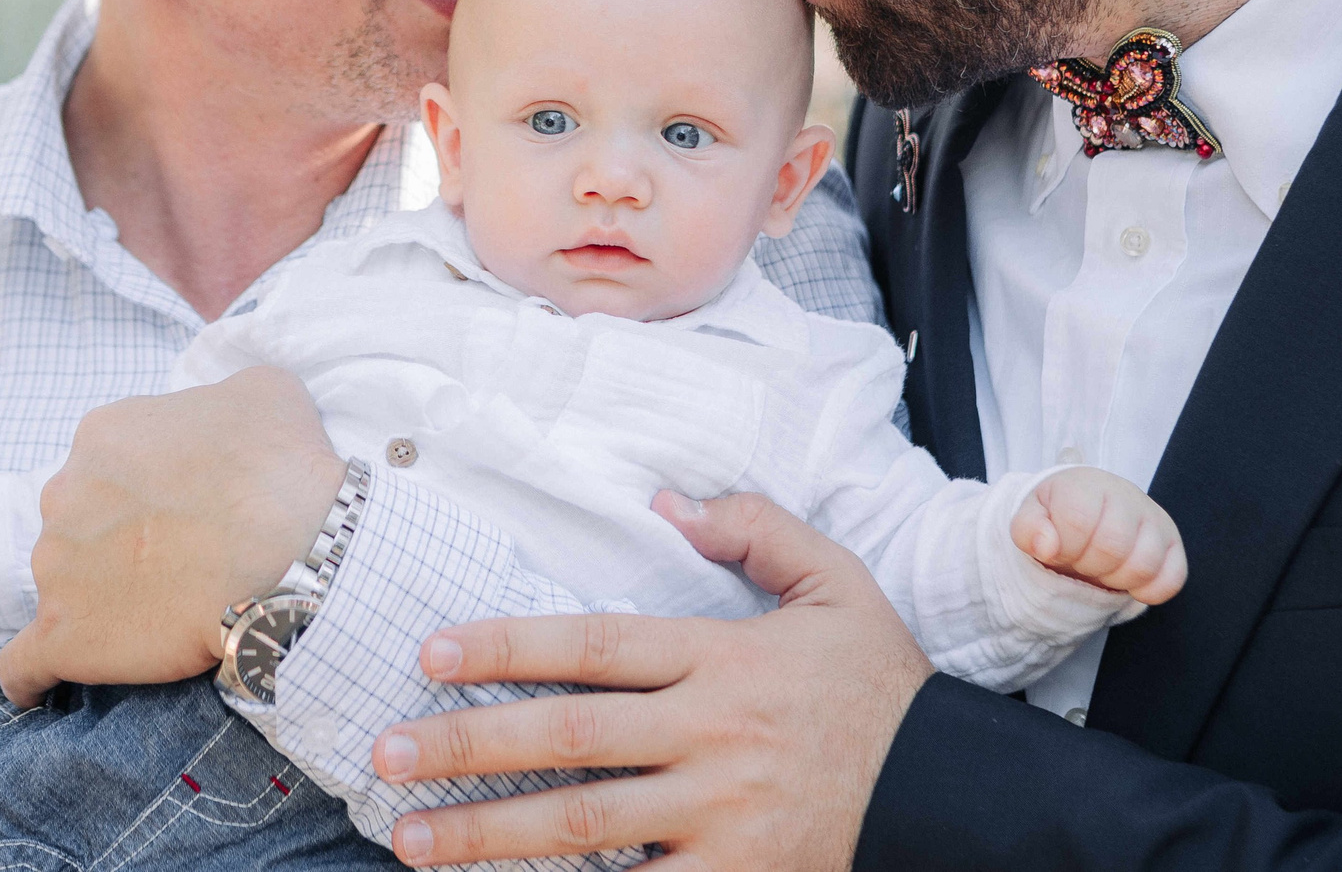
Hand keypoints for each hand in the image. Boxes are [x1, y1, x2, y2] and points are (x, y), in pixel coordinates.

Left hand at [0, 367, 343, 707]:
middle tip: (178, 566)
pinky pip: (22, 667)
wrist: (294, 553)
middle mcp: (65, 495)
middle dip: (118, 543)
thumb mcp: (264, 390)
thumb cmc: (282, 469)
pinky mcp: (63, 636)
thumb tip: (219, 421)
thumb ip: (220, 398)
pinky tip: (51, 687)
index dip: (150, 493)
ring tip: (153, 624)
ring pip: (62, 587)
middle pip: (80, 524)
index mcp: (104, 435)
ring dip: (96, 602)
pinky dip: (33, 678)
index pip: (112, 466)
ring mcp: (56, 568)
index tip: (186, 515)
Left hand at [369, 491, 932, 870]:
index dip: (508, 646)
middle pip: (570, 737)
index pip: (596, 644)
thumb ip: (756, 530)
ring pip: (586, 827)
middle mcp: (715, 735)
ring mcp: (723, 816)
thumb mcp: (837, 585)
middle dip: (466, 746)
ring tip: (410, 842)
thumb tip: (668, 504)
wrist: (957, 798)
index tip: (432, 653)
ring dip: (489, 835)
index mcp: (726, 657)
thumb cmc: (882, 687)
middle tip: (384, 756)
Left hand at [1009, 466, 1187, 603]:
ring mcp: (1155, 519)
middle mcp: (1127, 495)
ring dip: (1116, 579)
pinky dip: (1147, 590)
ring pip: (1144, 565)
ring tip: (1102, 567)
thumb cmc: (1058, 515)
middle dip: (1089, 565)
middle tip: (1081, 559)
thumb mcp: (1031, 517)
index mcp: (1088, 485)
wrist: (1086, 507)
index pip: (1078, 521)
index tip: (1058, 548)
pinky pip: (1172, 580)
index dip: (1064, 546)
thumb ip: (1028, 529)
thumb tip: (1046, 546)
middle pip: (1112, 547)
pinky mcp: (1174, 544)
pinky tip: (1127, 580)